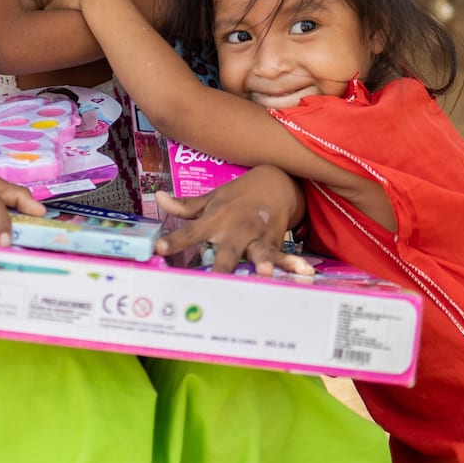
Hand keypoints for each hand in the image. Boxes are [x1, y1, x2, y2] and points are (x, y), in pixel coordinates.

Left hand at [152, 165, 311, 274]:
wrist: (274, 182)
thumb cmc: (238, 196)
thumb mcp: (211, 198)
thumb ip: (185, 206)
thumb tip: (159, 198)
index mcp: (215, 220)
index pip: (190, 231)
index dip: (174, 240)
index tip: (159, 249)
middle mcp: (236, 230)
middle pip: (227, 251)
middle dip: (221, 266)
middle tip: (215, 280)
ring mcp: (257, 237)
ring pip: (259, 253)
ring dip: (262, 263)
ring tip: (263, 272)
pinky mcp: (275, 243)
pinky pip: (283, 256)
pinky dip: (293, 264)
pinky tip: (304, 272)